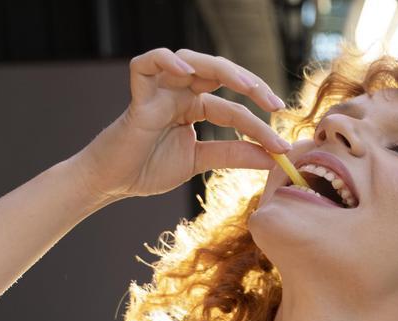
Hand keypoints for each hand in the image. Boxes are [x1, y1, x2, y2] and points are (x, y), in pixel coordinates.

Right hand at [74, 48, 290, 204]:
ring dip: (221, 69)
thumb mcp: (201, 160)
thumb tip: (273, 158)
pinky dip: (164, 61)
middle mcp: (179, 93)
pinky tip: (188, 74)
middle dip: (251, 85)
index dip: (261, 126)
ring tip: (246, 85)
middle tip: (276, 105)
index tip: (284, 146)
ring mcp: (159, 91)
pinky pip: (145, 64)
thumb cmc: (150, 168)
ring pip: (190, 61)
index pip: (234, 109)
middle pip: (219, 73)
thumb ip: (234, 155)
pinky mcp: (138, 97)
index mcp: (195, 107)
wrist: (113, 183)